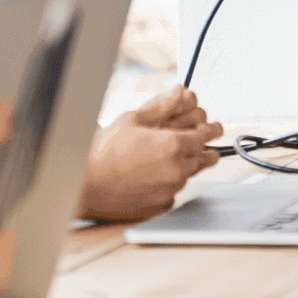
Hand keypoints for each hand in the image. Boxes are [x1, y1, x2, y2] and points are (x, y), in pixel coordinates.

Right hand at [80, 84, 223, 222]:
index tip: (215, 127)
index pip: (207, 135)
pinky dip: (168, 184)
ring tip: (168, 158)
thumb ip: (162, 106)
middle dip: (203, 148)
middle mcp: (176, 169)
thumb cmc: (102, 153)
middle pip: (204, 157)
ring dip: (185, 165)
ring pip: (189, 175)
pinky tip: (152, 176)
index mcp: (173, 145)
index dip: (212, 129)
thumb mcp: (132, 119)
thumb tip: (178, 92)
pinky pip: (173, 192)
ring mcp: (169, 190)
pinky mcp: (159, 205)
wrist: (83, 184)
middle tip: (198, 142)